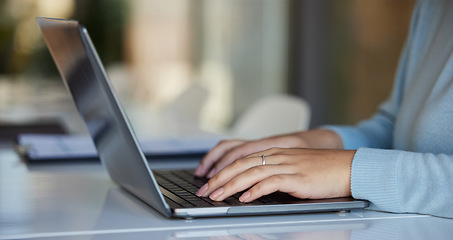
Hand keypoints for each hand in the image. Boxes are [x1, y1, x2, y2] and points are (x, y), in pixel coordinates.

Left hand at [196, 147, 354, 201]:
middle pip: (240, 164)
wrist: (348, 167)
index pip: (241, 159)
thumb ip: (273, 174)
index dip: (222, 171)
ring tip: (216, 196)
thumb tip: (252, 187)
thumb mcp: (293, 168)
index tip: (208, 182)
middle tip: (204, 191)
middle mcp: (277, 156)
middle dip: (219, 178)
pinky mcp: (296, 177)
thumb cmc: (323, 170)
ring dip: (230, 185)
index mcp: (275, 153)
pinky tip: (244, 198)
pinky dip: (254, 190)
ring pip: (250, 172)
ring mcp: (286, 165)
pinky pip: (270, 182)